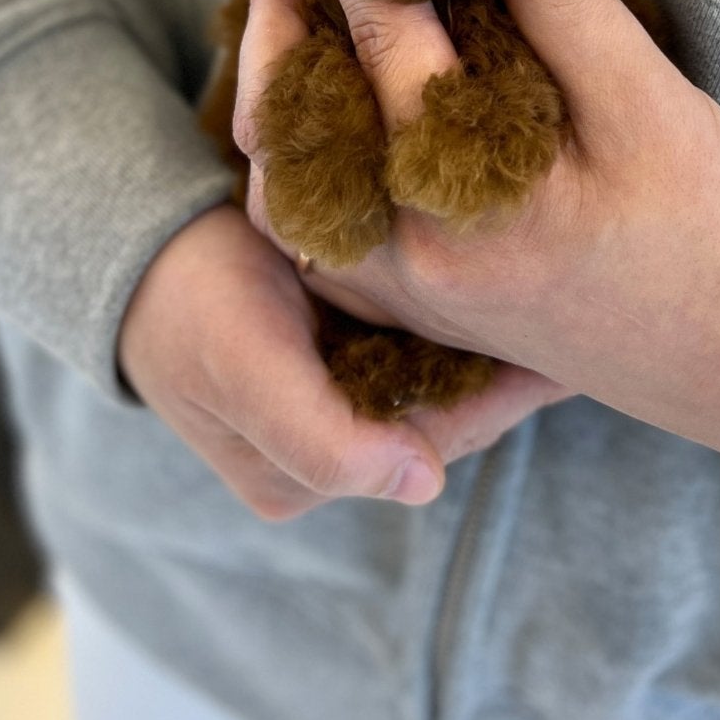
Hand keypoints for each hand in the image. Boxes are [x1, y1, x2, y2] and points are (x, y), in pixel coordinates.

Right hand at [117, 203, 564, 519]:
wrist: (132, 235)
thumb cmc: (190, 306)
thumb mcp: (247, 373)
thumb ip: (324, 443)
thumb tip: (422, 484)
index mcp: (308, 475)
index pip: (436, 440)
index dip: (504, 396)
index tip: (568, 353)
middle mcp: (331, 439)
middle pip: (447, 403)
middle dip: (509, 359)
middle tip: (587, 310)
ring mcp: (336, 381)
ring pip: (439, 360)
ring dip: (492, 325)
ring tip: (565, 288)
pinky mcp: (339, 328)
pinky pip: (416, 321)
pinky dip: (456, 296)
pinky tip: (503, 261)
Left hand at [238, 0, 719, 469]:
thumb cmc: (711, 226)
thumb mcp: (652, 101)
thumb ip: (566, 7)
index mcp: (468, 201)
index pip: (387, 50)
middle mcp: (416, 259)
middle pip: (299, 130)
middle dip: (286, 28)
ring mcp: (410, 298)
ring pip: (286, 201)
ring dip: (277, 111)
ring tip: (297, 27)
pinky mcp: (422, 315)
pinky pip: (319, 249)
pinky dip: (300, 182)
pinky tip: (327, 126)